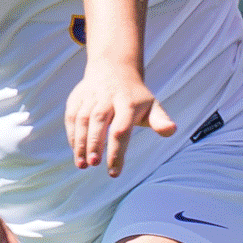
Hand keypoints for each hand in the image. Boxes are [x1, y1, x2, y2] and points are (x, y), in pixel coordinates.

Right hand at [65, 58, 174, 176]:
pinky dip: (72, 135)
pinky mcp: (77, 97)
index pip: (121, 129)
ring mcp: (91, 96)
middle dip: (95, 144)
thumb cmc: (136, 97)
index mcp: (128, 103)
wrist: (114, 69)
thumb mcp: (152, 106)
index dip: (117, 152)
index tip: (114, 173)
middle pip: (99, 121)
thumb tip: (171, 130)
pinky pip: (71, 117)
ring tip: (82, 164)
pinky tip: (76, 151)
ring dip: (80, 143)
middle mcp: (108, 98)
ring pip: (82, 119)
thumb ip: (160, 120)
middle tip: (94, 164)